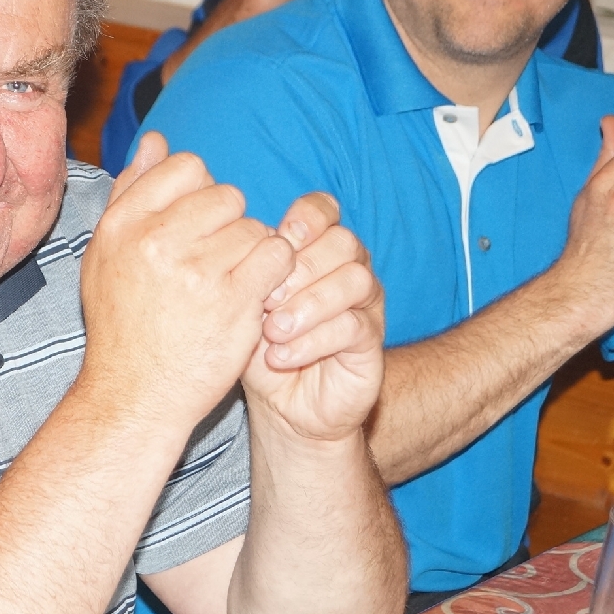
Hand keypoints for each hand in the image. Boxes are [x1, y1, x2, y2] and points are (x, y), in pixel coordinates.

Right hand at [81, 133, 295, 430]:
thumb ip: (133, 193)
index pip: (186, 167)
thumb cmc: (122, 324)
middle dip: (230, 225)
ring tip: (232, 284)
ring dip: (253, 254)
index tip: (196, 228)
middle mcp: (155, 241)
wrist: (135, 394)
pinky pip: (276, 256)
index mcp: (123, 225)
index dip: (201, 194)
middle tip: (217, 261)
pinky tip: (256, 294)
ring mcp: (196, 270)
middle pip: (226, 195)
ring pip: (255, 227)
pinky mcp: (235, 300)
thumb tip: (157, 140)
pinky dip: (275, 273)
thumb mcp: (108, 254)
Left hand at [242, 194, 383, 442]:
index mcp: (317, 249)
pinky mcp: (372, 342)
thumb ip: (249, 273)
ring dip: (308, 304)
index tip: (279, 237)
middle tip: (264, 298)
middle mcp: (348, 269)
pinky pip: (353, 326)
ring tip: (272, 331)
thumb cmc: (259, 344)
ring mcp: (365, 305)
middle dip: (300, 267)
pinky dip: (312, 340)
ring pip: (355, 280)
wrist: (282, 403)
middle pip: (343, 242)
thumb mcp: (245, 305)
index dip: (307, 217)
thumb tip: (242, 245)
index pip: (325, 210)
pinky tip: (280, 356)